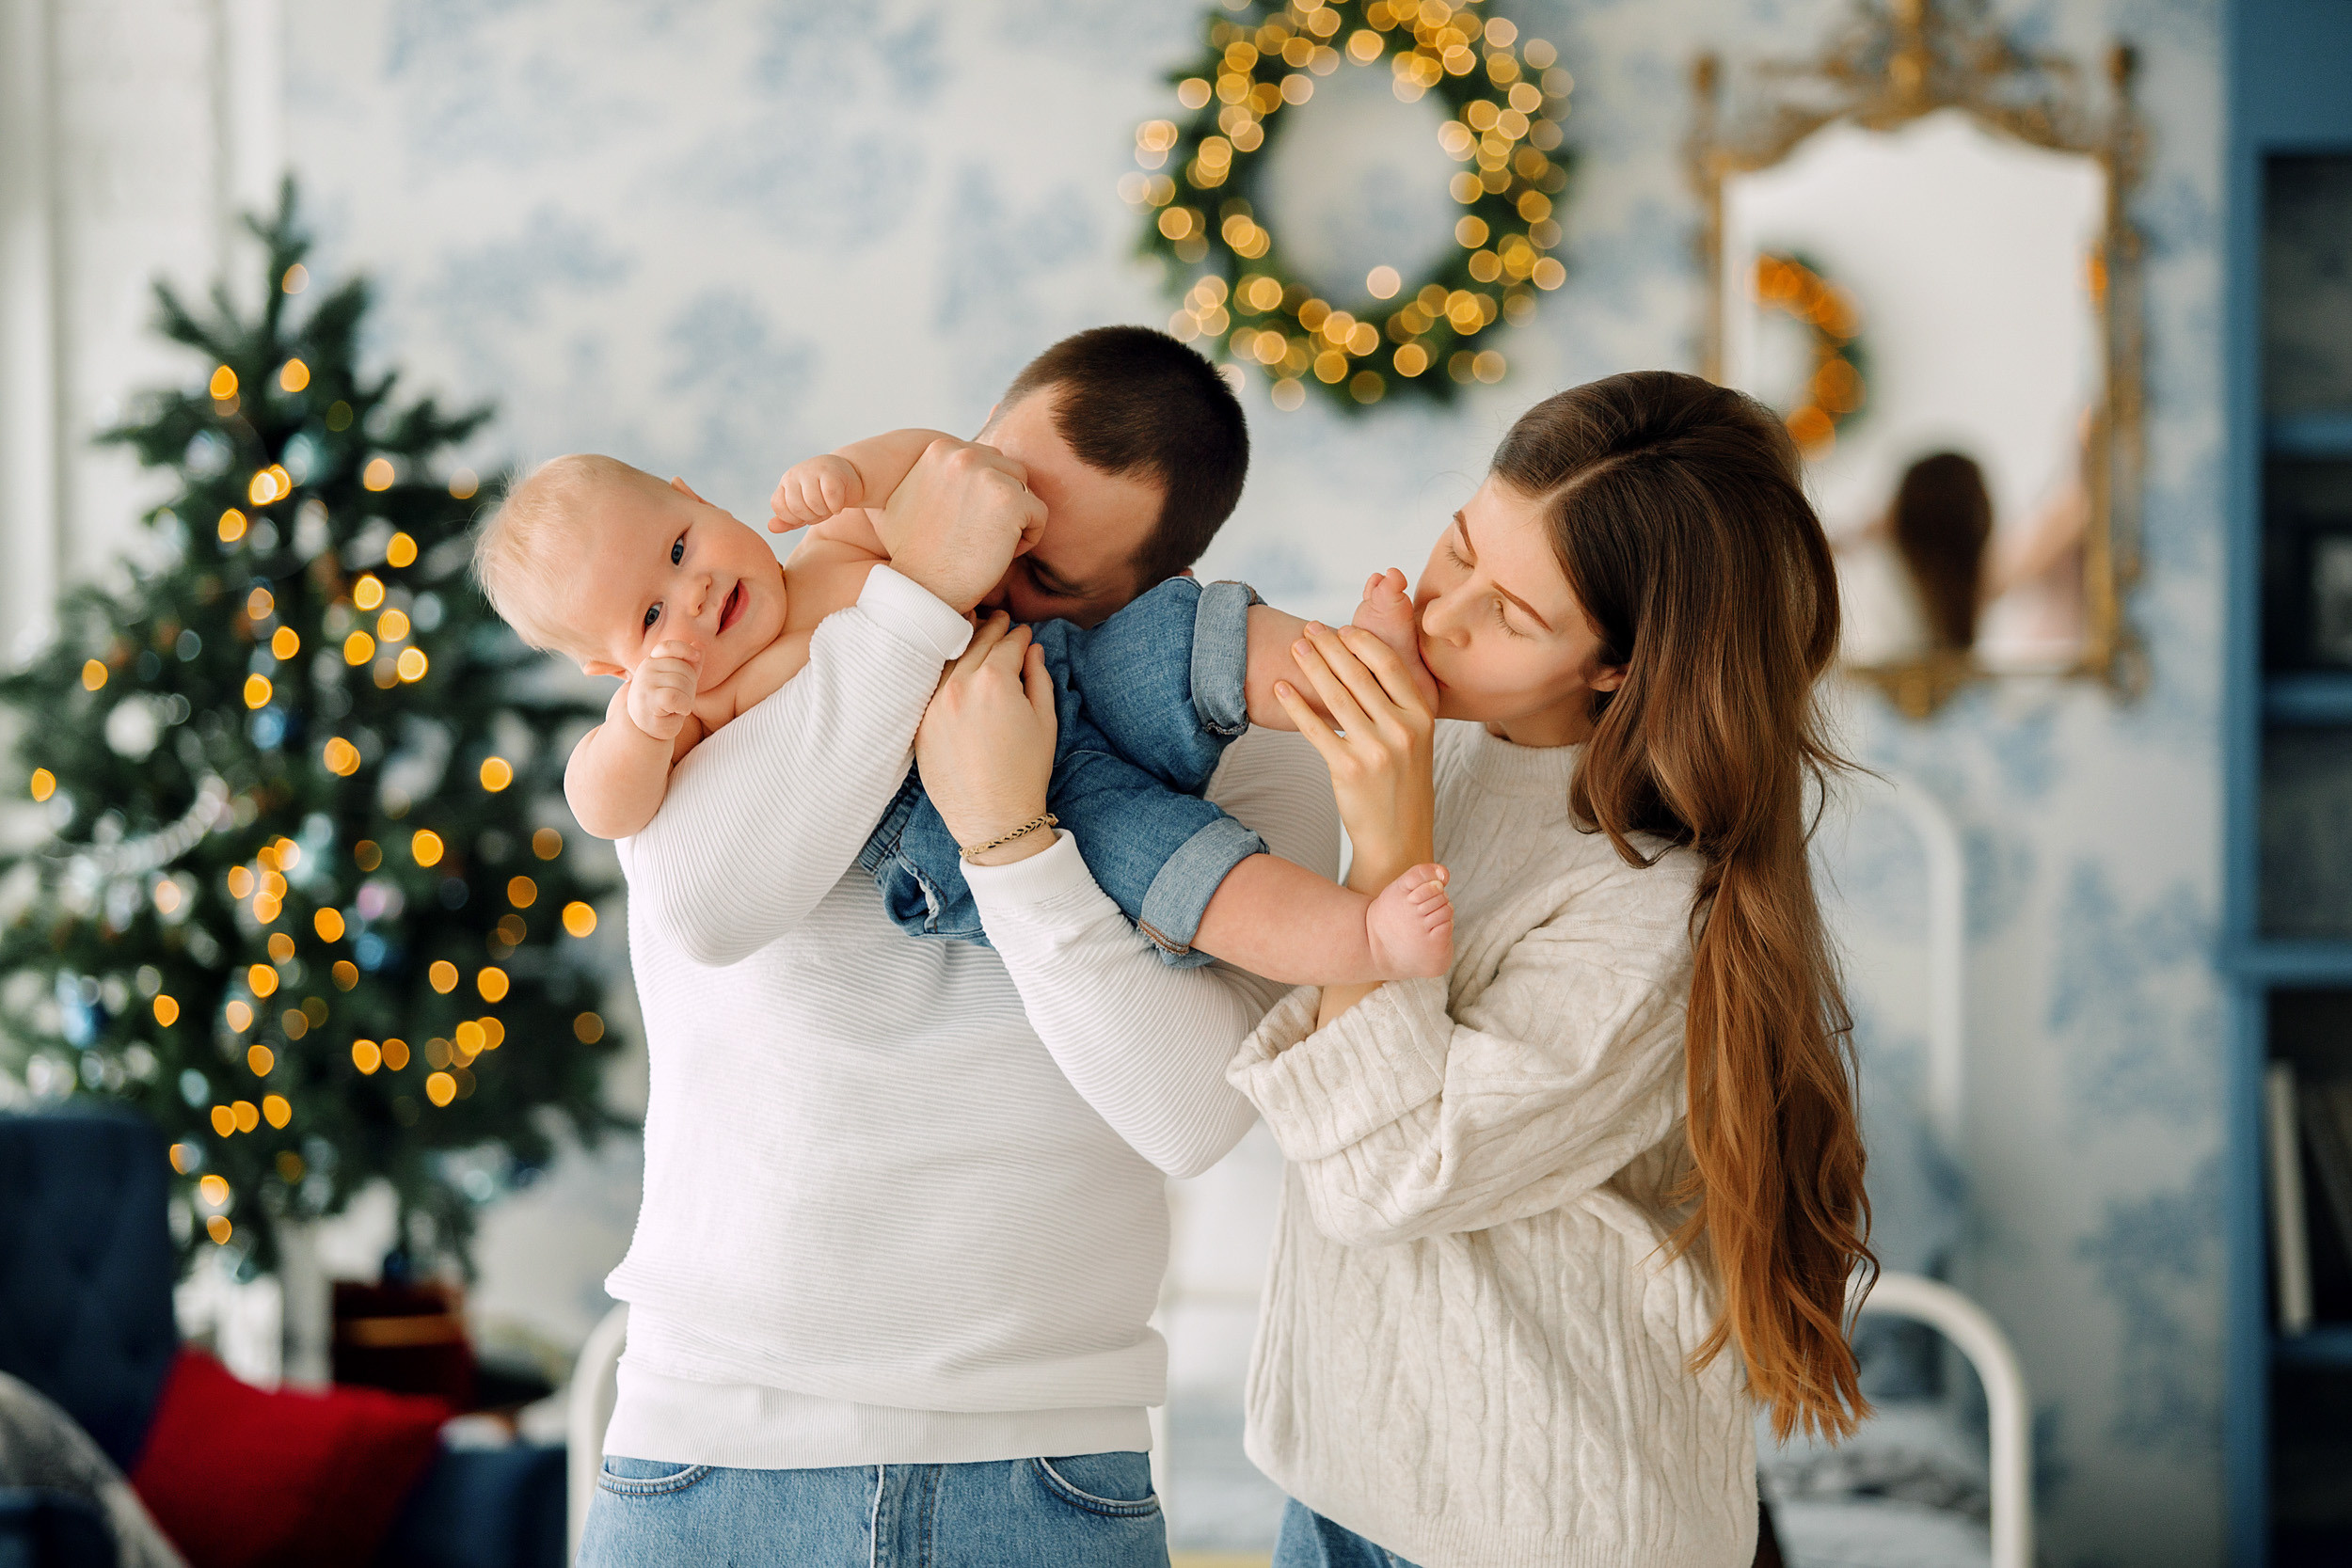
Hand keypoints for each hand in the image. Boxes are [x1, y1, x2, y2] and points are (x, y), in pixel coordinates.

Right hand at [624, 640, 701, 740]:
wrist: (644, 730)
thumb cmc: (664, 706)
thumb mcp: (678, 684)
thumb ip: (688, 665)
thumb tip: (698, 645)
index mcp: (653, 661)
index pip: (668, 647)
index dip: (685, 650)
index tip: (696, 657)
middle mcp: (647, 668)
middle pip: (684, 669)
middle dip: (691, 686)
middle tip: (682, 700)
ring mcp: (645, 682)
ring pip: (682, 683)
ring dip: (688, 699)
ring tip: (677, 707)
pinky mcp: (647, 698)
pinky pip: (676, 697)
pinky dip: (683, 706)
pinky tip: (678, 712)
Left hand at [769, 454, 862, 532]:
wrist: (847, 476)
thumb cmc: (822, 495)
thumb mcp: (803, 509)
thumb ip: (787, 520)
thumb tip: (771, 527)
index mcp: (785, 483)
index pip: (779, 506)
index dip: (793, 518)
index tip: (806, 515)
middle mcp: (794, 474)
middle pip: (796, 507)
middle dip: (811, 517)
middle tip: (821, 512)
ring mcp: (811, 471)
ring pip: (813, 503)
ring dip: (825, 512)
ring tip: (829, 507)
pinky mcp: (831, 472)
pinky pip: (830, 496)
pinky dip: (836, 506)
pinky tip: (838, 505)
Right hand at [881, 438, 1046, 612]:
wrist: (922, 590)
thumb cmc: (912, 552)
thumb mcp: (901, 498)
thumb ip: (925, 472)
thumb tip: (928, 458)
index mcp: (939, 448)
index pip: (986, 460)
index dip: (981, 495)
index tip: (962, 521)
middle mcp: (963, 455)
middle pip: (1009, 472)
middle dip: (1001, 504)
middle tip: (977, 535)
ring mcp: (988, 477)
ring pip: (1025, 491)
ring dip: (1015, 519)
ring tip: (988, 544)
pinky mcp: (1011, 502)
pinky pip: (1039, 514)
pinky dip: (1027, 538)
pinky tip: (999, 554)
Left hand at [916, 613, 1058, 864]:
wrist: (992, 817)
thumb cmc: (1026, 772)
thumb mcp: (1045, 721)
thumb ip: (1039, 678)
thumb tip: (1033, 650)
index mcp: (995, 680)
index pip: (1008, 643)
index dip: (1019, 635)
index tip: (1024, 632)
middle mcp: (960, 686)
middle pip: (976, 643)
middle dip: (992, 629)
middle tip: (1000, 619)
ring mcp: (935, 704)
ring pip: (950, 660)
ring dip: (964, 644)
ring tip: (973, 632)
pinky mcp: (921, 724)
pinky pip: (932, 686)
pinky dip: (945, 672)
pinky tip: (953, 667)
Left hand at [1273, 621, 1437, 892]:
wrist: (1398, 839)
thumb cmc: (1402, 785)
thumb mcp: (1414, 742)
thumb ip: (1397, 706)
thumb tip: (1364, 664)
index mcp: (1422, 717)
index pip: (1389, 666)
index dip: (1362, 642)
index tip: (1341, 629)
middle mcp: (1402, 729)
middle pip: (1358, 676)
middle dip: (1330, 647)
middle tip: (1308, 629)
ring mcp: (1376, 749)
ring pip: (1335, 697)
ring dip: (1311, 667)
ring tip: (1295, 649)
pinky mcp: (1348, 769)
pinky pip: (1315, 728)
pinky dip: (1295, 705)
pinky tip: (1281, 689)